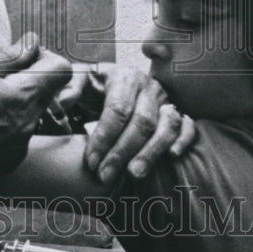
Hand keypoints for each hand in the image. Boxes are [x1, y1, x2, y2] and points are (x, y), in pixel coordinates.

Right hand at [0, 33, 71, 180]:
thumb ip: (10, 56)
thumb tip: (33, 43)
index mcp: (20, 99)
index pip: (61, 70)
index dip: (46, 58)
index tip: (27, 59)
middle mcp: (27, 127)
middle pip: (50, 91)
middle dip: (33, 79)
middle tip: (1, 77)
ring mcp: (20, 148)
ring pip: (36, 112)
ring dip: (20, 102)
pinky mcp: (11, 161)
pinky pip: (22, 133)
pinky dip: (10, 124)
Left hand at [80, 65, 197, 184]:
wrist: (112, 85)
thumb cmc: (93, 87)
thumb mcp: (79, 81)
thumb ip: (70, 87)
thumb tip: (64, 101)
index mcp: (124, 76)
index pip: (117, 109)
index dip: (104, 137)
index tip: (91, 162)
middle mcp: (149, 86)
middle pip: (142, 121)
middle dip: (123, 151)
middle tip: (105, 175)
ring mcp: (166, 99)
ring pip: (167, 125)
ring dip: (152, 152)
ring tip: (134, 174)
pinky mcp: (177, 112)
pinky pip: (188, 126)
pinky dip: (184, 140)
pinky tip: (172, 157)